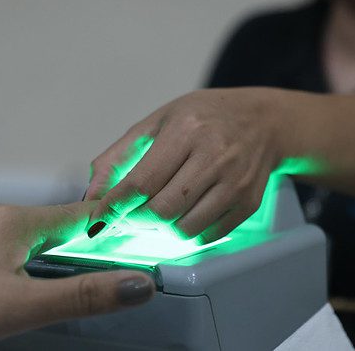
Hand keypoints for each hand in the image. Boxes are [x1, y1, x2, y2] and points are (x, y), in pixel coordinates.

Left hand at [85, 88, 282, 242]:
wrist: (263, 121)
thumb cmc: (203, 118)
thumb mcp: (157, 122)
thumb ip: (119, 156)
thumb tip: (92, 196)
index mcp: (186, 130)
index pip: (141, 182)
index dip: (114, 206)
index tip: (98, 219)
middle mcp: (213, 156)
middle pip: (161, 210)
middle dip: (136, 220)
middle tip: (128, 216)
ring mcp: (234, 182)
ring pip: (183, 229)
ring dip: (160, 231)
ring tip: (154, 215)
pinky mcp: (248, 203)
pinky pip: (207, 236)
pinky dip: (186, 234)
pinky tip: (181, 216)